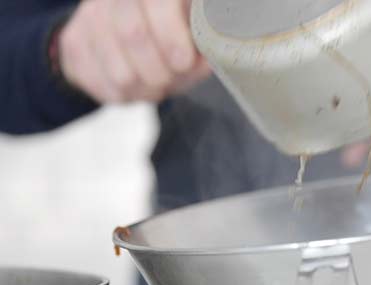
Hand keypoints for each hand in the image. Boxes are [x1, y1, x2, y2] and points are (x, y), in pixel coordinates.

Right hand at [58, 0, 210, 103]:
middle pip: (132, 35)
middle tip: (169, 80)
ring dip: (146, 89)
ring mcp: (89, 18)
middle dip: (159, 71)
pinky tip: (136, 86)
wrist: (121, 33)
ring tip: (156, 85)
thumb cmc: (166, 32)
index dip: (170, 35)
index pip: (155, 1)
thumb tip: (204, 62)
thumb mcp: (190, 30)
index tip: (183, 62)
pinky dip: (127, 96)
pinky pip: (103, 85)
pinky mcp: (74, 44)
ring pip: (119, 71)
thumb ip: (200, 44)